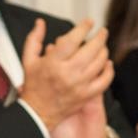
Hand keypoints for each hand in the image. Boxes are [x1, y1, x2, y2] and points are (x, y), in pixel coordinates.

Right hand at [19, 18, 113, 137]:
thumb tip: (40, 23)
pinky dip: (109, 70)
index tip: (88, 23)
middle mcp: (67, 73)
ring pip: (100, 62)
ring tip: (103, 46)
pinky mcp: (86, 95)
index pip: (73, 39)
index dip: (83, 28)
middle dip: (100, 37)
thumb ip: (34, 39)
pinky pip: (104, 80)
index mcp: (53, 63)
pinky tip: (107, 64)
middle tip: (102, 32)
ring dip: (104, 51)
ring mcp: (79, 85)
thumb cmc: (33, 87)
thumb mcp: (28, 61)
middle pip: (91, 49)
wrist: (37, 114)